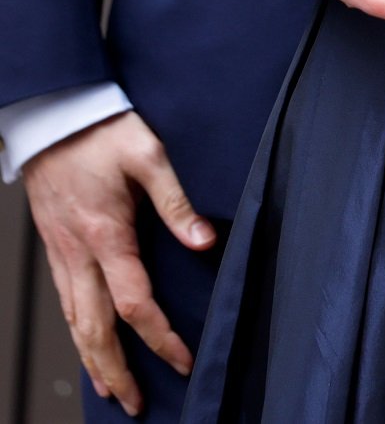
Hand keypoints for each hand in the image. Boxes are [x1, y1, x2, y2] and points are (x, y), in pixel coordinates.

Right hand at [23, 110, 216, 416]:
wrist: (55, 113)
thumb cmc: (102, 128)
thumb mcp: (149, 154)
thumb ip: (177, 200)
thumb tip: (205, 240)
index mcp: (106, 234)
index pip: (134, 304)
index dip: (160, 338)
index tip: (181, 359)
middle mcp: (79, 252)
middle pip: (95, 328)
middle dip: (116, 370)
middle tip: (135, 402)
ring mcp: (62, 251)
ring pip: (74, 320)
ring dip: (92, 358)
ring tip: (109, 386)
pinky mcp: (55, 245)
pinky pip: (63, 301)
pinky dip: (75, 331)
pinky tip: (84, 340)